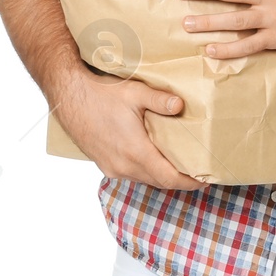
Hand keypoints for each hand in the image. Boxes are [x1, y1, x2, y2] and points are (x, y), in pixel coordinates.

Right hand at [52, 68, 203, 189]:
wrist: (69, 97)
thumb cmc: (101, 94)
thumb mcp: (135, 92)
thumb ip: (160, 100)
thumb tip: (181, 106)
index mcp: (135, 152)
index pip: (169, 178)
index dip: (189, 182)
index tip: (206, 180)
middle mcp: (123, 166)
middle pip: (159, 182)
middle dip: (181, 180)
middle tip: (200, 173)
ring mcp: (112, 168)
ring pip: (145, 179)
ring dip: (164, 176)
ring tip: (183, 166)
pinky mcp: (105, 164)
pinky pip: (132, 174)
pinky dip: (148, 171)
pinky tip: (157, 159)